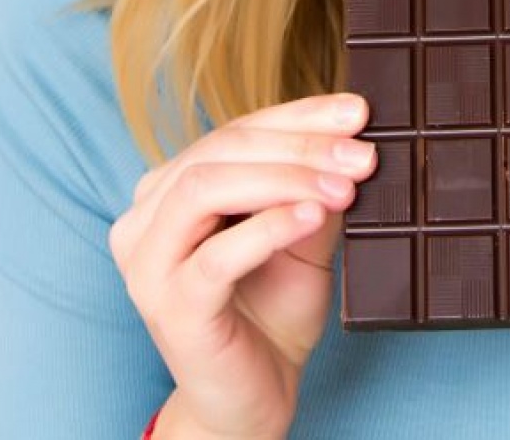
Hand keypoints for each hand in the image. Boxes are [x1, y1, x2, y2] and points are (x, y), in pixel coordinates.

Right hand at [109, 93, 375, 438]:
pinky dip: (268, 227)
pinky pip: (215, 255)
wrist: (253, 398)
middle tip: (362, 153)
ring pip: (207, 187)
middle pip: (222, 150)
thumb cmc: (271, 311)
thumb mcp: (303, 236)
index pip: (236, 130)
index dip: (299, 115)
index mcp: (172, 189)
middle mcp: (146, 217)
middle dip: (300, 145)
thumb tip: (352, 140)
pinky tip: (313, 216)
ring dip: (285, 178)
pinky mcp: (170, 306)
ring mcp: (149, 263)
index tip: (358, 111)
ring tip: (344, 186)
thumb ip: (314, 189)